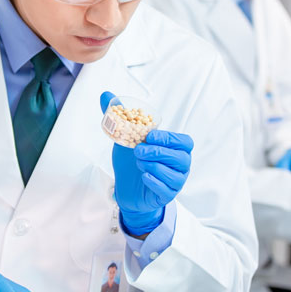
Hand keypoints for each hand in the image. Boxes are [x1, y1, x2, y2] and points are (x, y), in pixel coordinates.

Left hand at [101, 91, 192, 235]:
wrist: (127, 189)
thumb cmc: (133, 161)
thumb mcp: (125, 138)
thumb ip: (119, 117)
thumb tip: (105, 94)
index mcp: (176, 149)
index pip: (185, 142)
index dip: (170, 138)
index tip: (149, 135)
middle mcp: (180, 166)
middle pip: (181, 157)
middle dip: (159, 152)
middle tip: (138, 150)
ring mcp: (176, 182)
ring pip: (173, 174)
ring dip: (153, 167)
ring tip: (139, 163)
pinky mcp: (166, 197)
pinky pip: (165, 189)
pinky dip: (153, 182)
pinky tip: (143, 177)